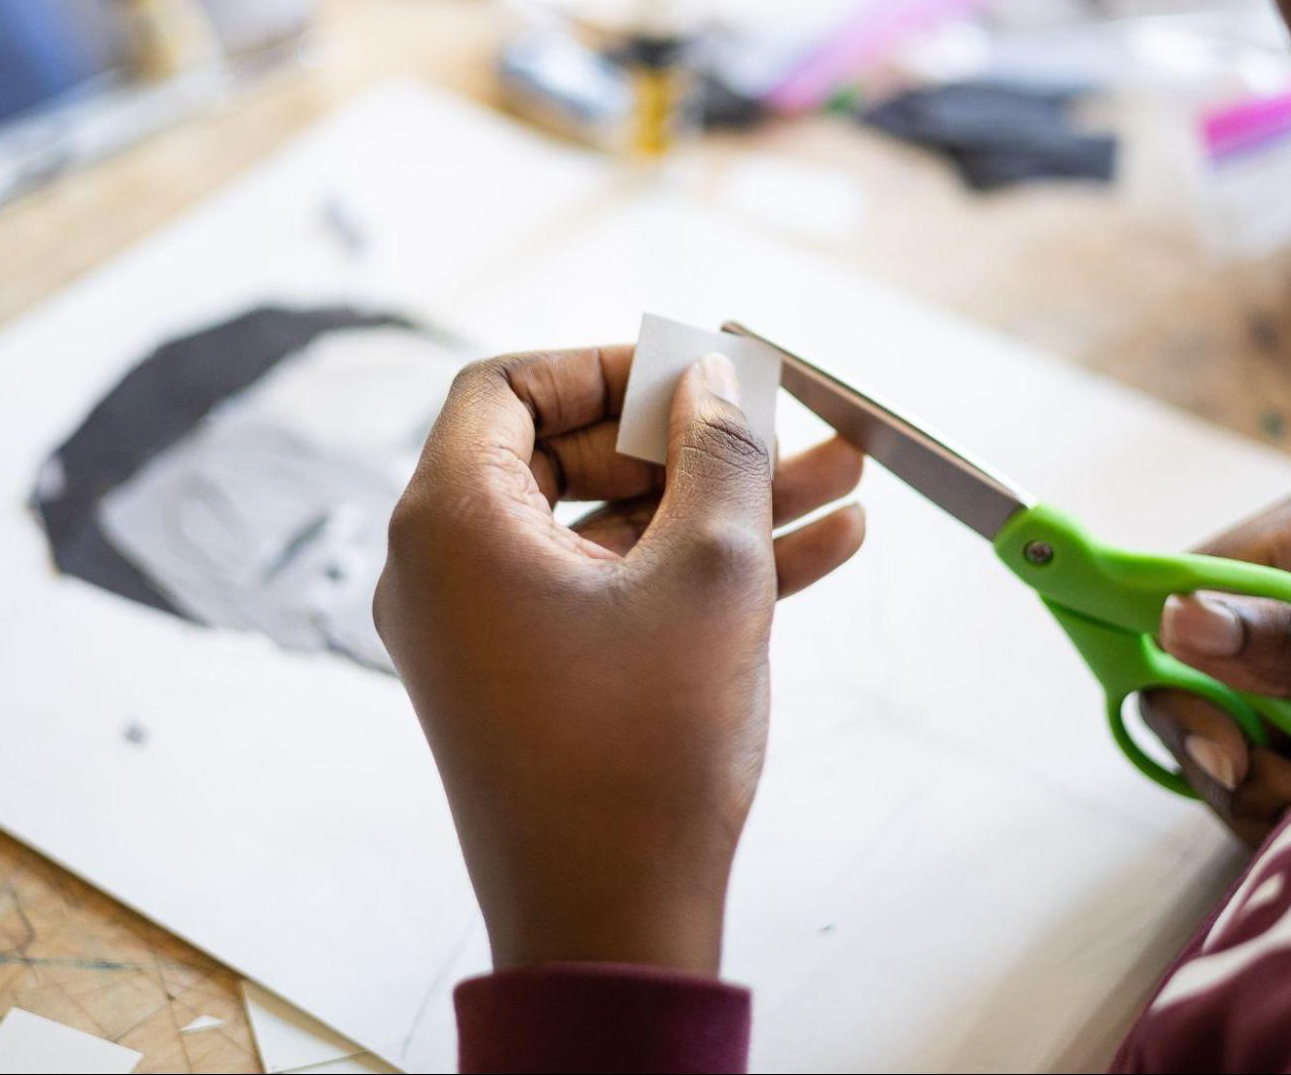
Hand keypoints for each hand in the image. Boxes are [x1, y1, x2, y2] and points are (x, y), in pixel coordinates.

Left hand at [374, 346, 866, 973]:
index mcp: (452, 525)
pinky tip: (820, 550)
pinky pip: (614, 594)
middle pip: (566, 456)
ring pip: (610, 530)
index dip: (604, 365)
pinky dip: (695, 571)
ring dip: (718, 506)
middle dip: (690, 440)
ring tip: (841, 480)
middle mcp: (449, 572)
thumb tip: (712, 380)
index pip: (507, 388)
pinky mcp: (533, 683)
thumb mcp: (709, 574)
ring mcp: (489, 633)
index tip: (691, 373)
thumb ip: (718, 453)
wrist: (610, 925)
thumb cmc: (641, 755)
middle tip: (781, 426)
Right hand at [1140, 486, 1290, 843]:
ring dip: (1263, 782)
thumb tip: (1175, 620)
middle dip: (1230, 744)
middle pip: (1178, 666)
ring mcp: (1278, 650)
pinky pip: (1239, 761)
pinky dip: (1280, 798)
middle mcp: (1280, 583)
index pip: (1182, 580)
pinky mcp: (1285, 706)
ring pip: (1206, 729)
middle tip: (1287, 786)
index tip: (1222, 745)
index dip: (1171, 658)